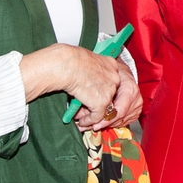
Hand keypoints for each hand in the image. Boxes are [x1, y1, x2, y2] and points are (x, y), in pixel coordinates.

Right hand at [20, 45, 141, 131]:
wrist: (68, 65)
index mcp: (111, 65)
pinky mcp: (102, 102)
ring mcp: (110, 91)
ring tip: (83, 119)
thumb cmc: (70, 60)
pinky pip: (97, 117)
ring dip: (94, 116)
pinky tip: (82, 122)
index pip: (110, 82)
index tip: (92, 96)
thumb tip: (86, 79)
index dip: (100, 91)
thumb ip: (92, 71)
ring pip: (105, 109)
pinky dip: (89, 121)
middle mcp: (114, 78)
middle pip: (110, 96)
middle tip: (87, 110)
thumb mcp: (87, 61)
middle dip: (98, 105)